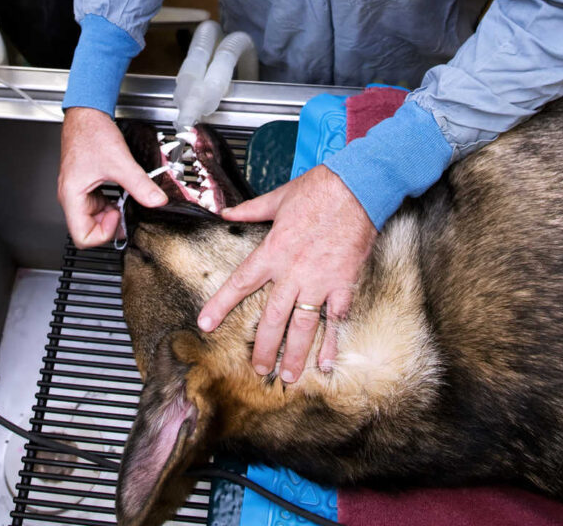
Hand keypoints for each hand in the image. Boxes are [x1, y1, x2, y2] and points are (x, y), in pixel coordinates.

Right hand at [58, 107, 166, 246]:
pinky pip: (99, 202)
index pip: (82, 237)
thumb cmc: (91, 133)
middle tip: (128, 210)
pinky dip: (112, 201)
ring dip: (113, 212)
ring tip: (127, 199)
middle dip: (111, 223)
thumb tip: (156, 201)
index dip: (103, 234)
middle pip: (89, 229)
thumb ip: (140, 184)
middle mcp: (71, 197)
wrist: (87, 114)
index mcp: (72, 197)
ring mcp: (78, 191)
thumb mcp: (120, 162)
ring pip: (95, 216)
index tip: (119, 217)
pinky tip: (123, 191)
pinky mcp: (86, 184)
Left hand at [197, 164, 376, 382]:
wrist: (356, 187)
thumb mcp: (277, 197)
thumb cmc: (317, 190)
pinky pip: (336, 319)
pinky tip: (326, 363)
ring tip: (287, 376)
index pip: (241, 283)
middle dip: (264, 346)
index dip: (221, 304)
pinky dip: (331, 342)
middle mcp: (293, 271)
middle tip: (258, 368)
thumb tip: (225, 212)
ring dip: (294, 353)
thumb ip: (250, 210)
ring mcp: (320, 280)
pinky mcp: (344, 283)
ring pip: (303, 325)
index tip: (206, 324)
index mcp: (273, 249)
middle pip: (273, 316)